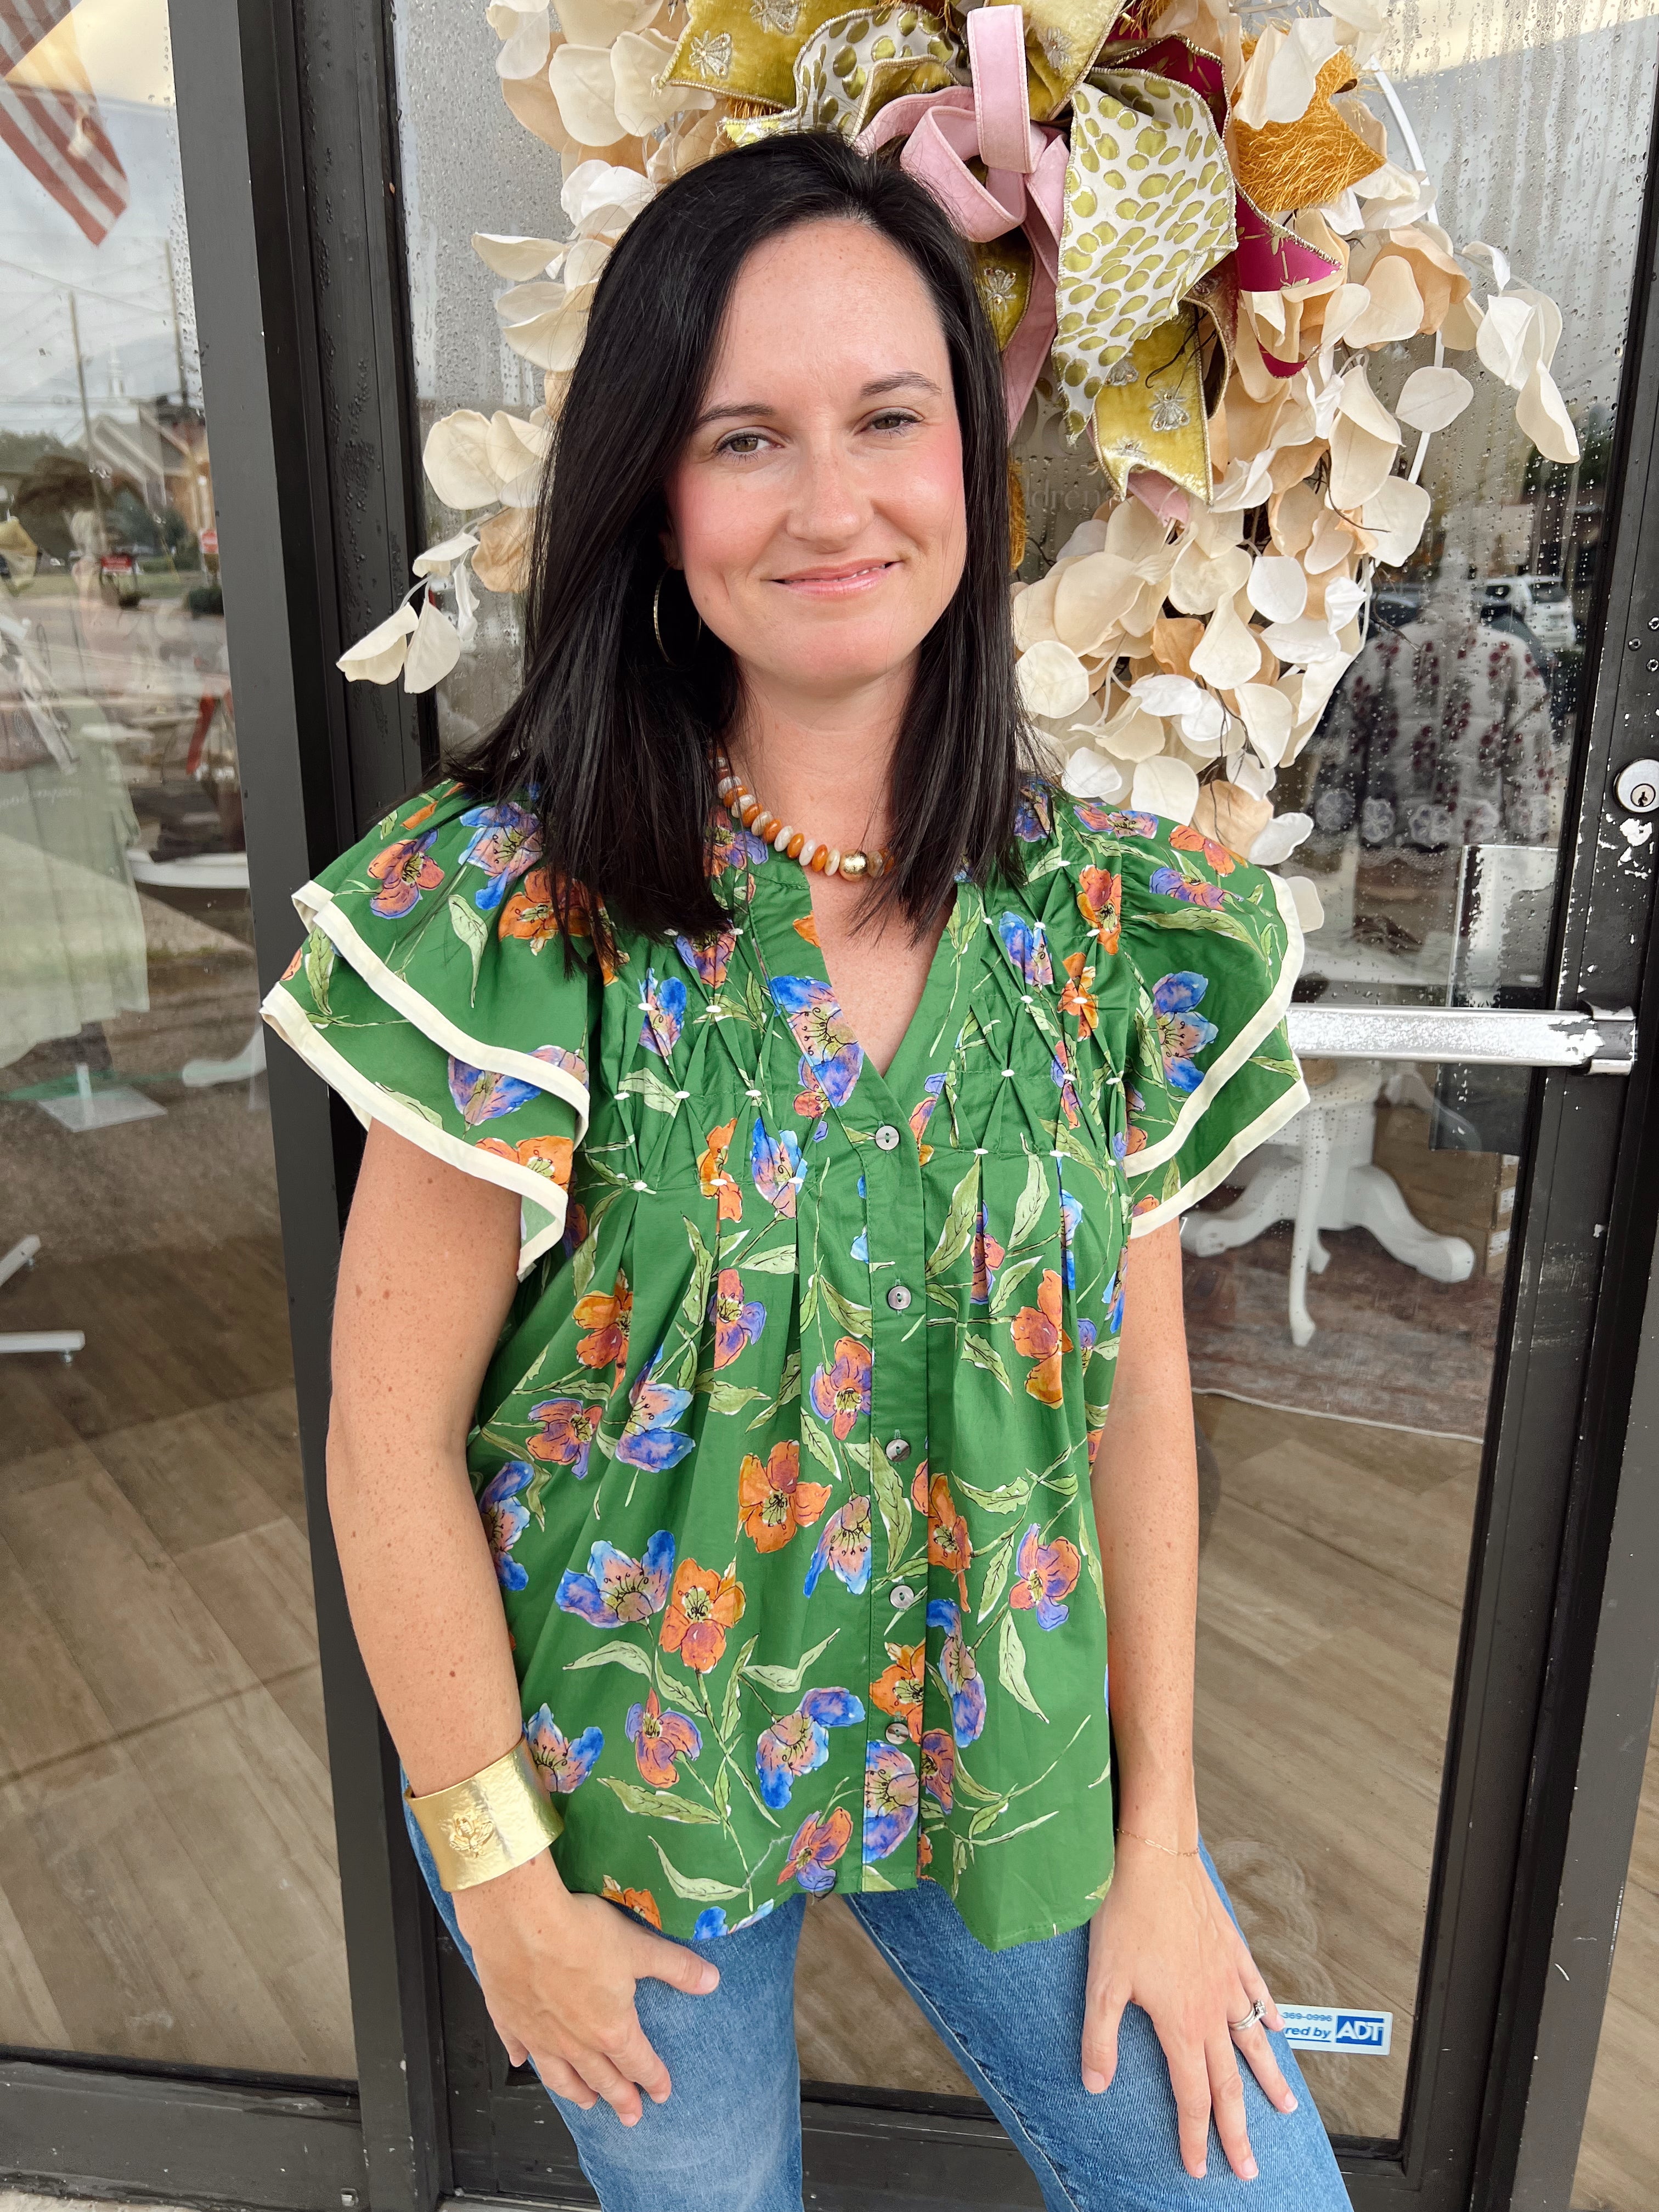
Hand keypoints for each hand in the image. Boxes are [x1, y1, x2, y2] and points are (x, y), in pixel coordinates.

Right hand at [453, 1852, 718, 2123]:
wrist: (520, 1922)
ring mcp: (538, 2034)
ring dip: (575, 2091)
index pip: (638, 2062)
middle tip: (630, 2117)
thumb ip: (677, 1968)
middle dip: (620, 2099)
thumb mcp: (640, 1947)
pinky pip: (517, 2045)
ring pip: (559, 2074)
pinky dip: (522, 2057)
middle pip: (601, 2078)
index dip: (654, 2079)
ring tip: (586, 2103)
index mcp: (610, 2028)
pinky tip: (521, 2062)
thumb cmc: (581, 1933)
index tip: (662, 2095)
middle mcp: (574, 2042)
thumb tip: (711, 1981)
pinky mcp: (508, 2018)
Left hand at [1081, 1836, 1295, 2180]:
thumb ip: (1099, 2038)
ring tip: (1285, 2109)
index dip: (1198, 2137)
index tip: (1202, 2168)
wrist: (1154, 1859)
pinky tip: (1279, 2030)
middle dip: (1239, 2130)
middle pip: (1230, 2083)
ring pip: (1254, 2042)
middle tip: (1250, 2168)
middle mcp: (1212, 2010)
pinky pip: (1258, 1992)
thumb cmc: (1124, 1916)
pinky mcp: (1232, 1951)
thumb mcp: (1101, 1982)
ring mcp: (1228, 1980)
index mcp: (1181, 2024)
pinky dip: (1270, 2016)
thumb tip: (1096, 2086)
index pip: (1193, 2096)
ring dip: (1270, 2080)